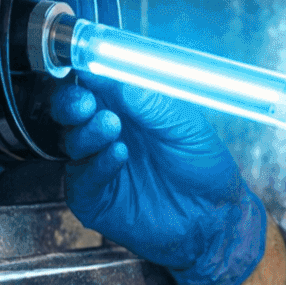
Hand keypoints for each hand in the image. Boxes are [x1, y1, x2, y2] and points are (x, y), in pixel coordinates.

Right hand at [52, 75, 265, 284]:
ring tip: (111, 128)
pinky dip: (97, 165)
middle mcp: (108, 134)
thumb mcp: (185, 126)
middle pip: (71, 111)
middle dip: (72, 103)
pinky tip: (117, 156)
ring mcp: (97, 165)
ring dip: (87, 132)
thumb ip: (150, 102)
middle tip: (86, 103)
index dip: (87, 75)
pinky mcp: (94, 198)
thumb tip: (115, 73)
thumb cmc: (204, 168)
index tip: (85, 66)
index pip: (95, 85)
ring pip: (71, 141)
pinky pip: (82, 178)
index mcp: (128, 109)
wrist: (214, 218)